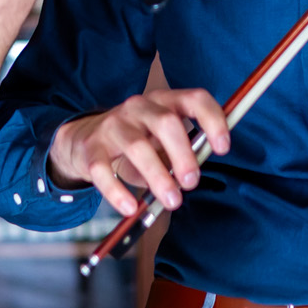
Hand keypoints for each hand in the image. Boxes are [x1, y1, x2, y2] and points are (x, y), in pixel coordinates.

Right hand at [48, 88, 230, 215]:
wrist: (84, 140)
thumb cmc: (135, 144)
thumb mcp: (160, 143)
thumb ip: (180, 154)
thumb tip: (192, 177)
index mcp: (164, 102)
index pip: (194, 99)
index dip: (213, 120)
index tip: (223, 148)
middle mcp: (139, 107)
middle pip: (166, 122)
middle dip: (183, 153)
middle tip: (192, 182)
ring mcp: (113, 125)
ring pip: (137, 146)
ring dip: (158, 176)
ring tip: (172, 202)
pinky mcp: (92, 148)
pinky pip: (103, 170)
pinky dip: (117, 192)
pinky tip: (130, 209)